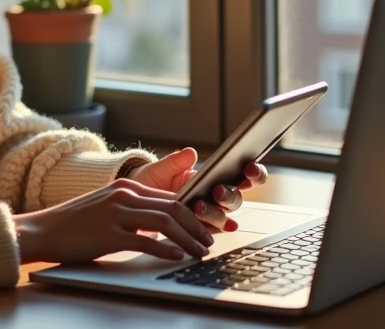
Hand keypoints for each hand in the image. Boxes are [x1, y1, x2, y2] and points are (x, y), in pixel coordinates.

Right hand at [13, 178, 215, 263]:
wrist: (42, 229)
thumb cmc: (74, 223)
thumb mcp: (107, 208)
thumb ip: (133, 211)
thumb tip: (161, 224)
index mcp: (125, 186)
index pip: (169, 197)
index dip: (193, 213)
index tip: (206, 227)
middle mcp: (123, 195)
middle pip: (172, 208)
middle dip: (196, 226)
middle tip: (209, 241)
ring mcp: (115, 213)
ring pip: (164, 222)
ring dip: (187, 238)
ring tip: (200, 251)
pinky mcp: (108, 233)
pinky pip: (144, 240)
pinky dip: (165, 248)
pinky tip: (176, 256)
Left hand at [125, 147, 268, 231]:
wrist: (132, 205)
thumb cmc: (148, 183)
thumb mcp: (158, 169)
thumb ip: (174, 162)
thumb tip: (190, 152)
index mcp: (209, 177)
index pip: (238, 173)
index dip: (252, 171)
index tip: (249, 166)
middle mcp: (212, 195)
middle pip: (235, 196)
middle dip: (230, 193)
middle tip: (217, 190)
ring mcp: (206, 212)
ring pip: (224, 214)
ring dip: (216, 211)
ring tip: (199, 207)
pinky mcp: (197, 228)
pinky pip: (212, 230)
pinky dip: (218, 229)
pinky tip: (223, 228)